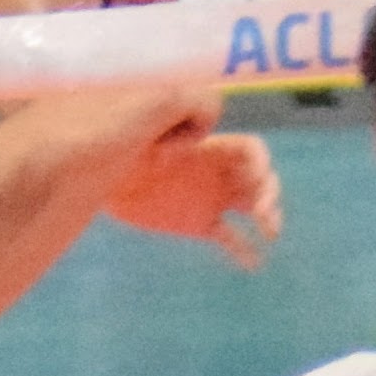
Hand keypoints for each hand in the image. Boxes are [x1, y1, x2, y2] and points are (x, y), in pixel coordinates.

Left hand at [102, 115, 283, 270]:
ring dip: (268, 217)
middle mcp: (219, 173)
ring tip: (270, 232)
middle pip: (261, 179)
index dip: (262, 162)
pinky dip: (244, 249)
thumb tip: (209, 126)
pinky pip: (228, 237)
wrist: (104, 176)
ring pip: (252, 207)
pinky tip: (254, 263)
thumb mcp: (154, 118)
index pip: (253, 151)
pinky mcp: (198, 223)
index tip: (256, 178)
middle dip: (270, 193)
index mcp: (213, 149)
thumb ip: (182, 112)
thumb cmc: (129, 145)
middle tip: (262, 212)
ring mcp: (210, 199)